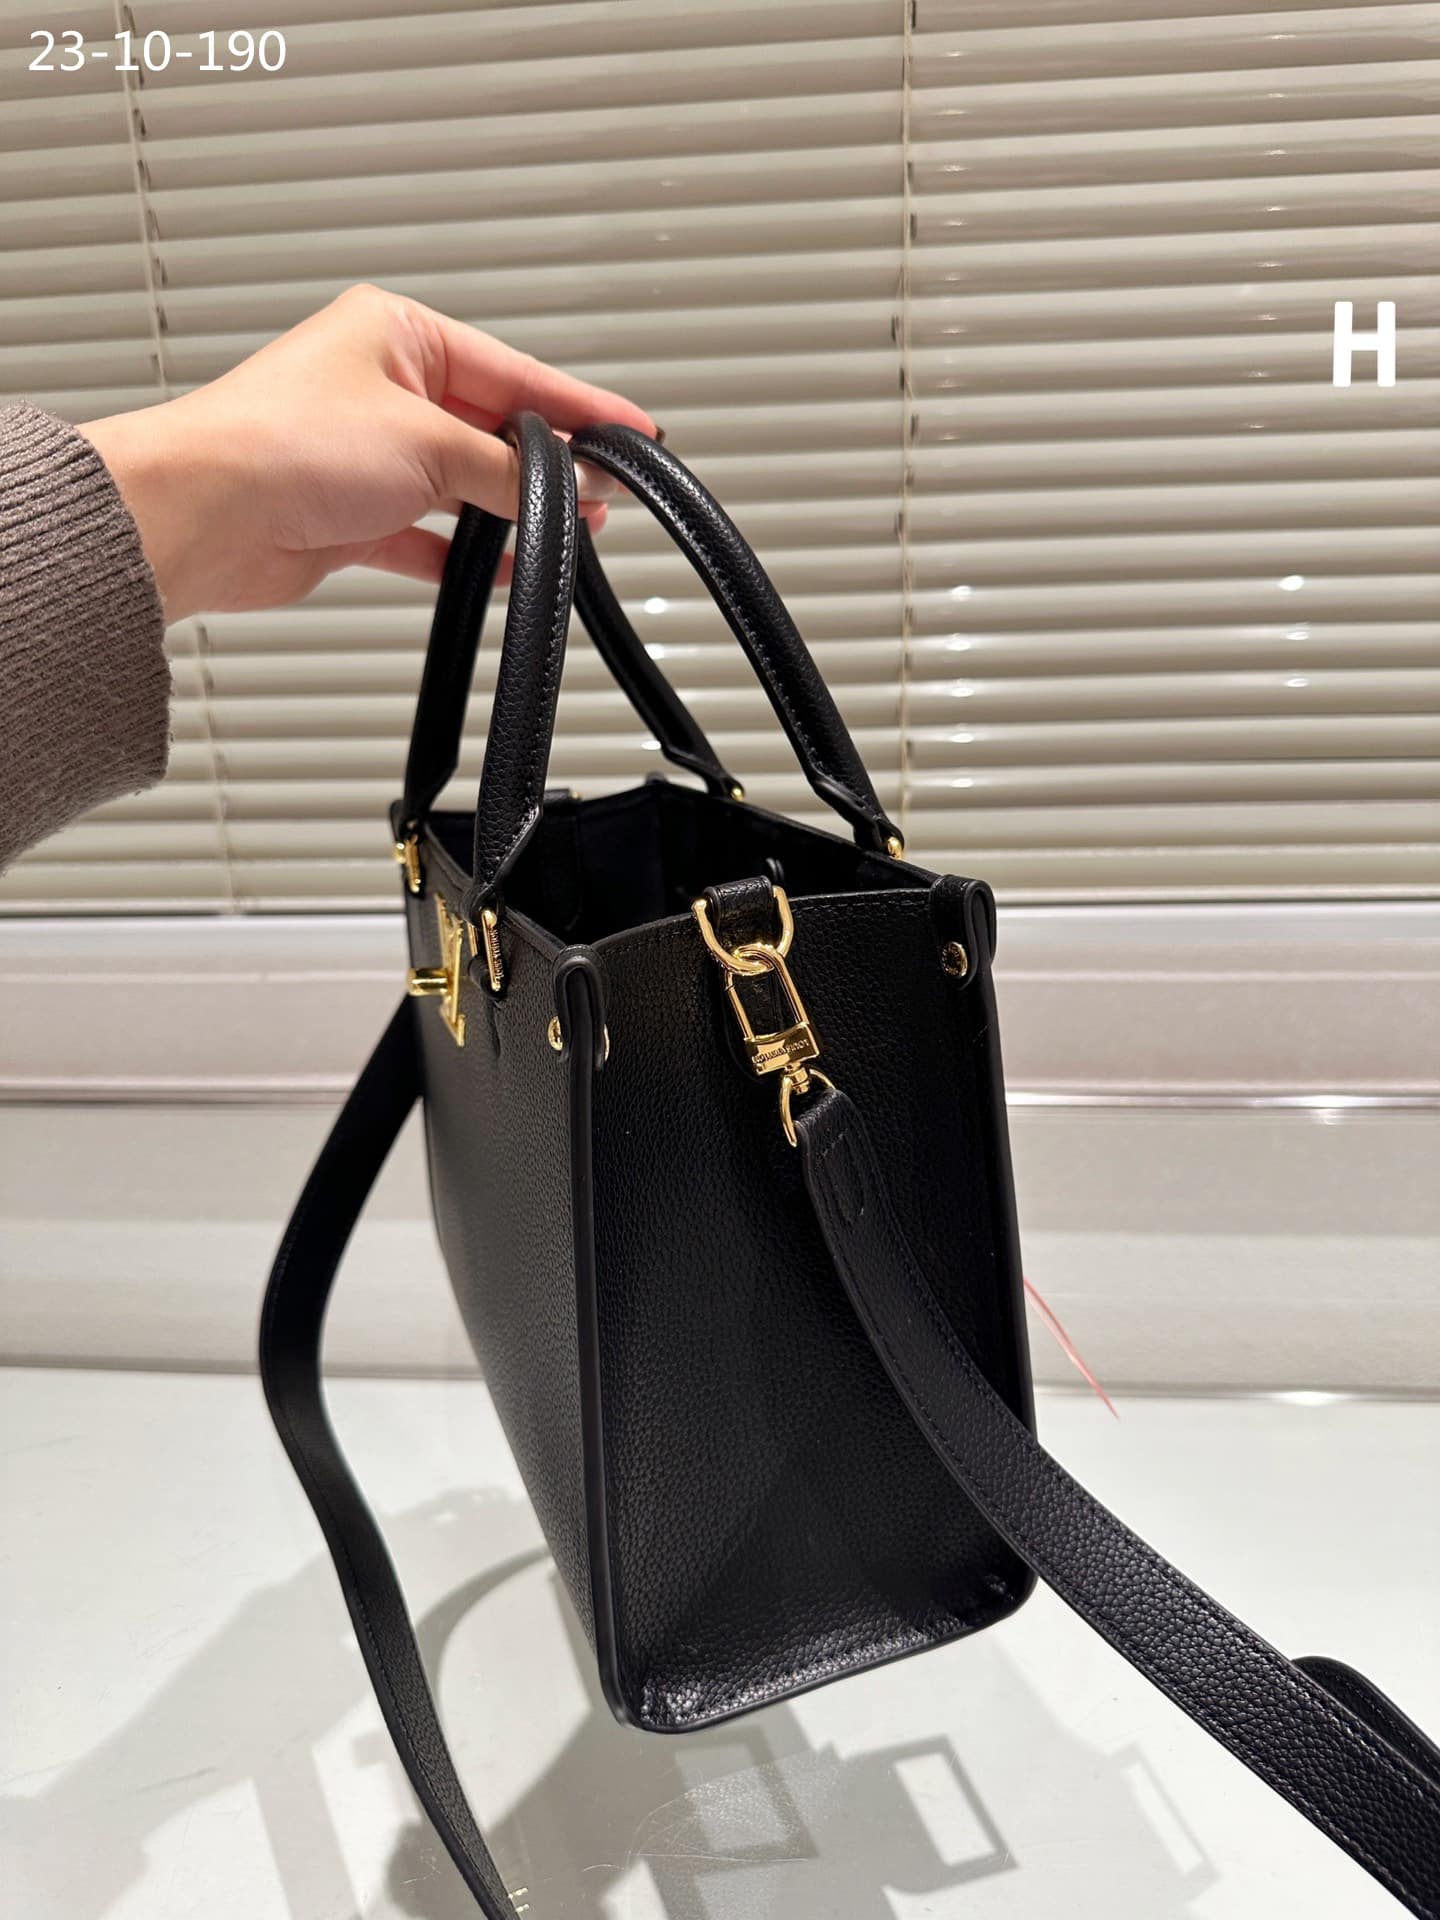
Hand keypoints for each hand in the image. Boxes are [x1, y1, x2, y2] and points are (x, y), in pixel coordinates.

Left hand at [80, 284, 654, 623]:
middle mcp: (382, 388)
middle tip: (606, 494)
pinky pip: (429, 536)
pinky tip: (502, 570)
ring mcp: (367, 454)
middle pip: (493, 428)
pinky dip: (465, 554)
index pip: (514, 371)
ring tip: (570, 533)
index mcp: (398, 335)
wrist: (200, 515)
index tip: (632, 431)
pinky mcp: (351, 515)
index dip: (578, 407)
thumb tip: (568, 482)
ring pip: (463, 484)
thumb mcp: (426, 443)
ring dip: (511, 512)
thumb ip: (508, 469)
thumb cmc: (280, 444)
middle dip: (549, 466)